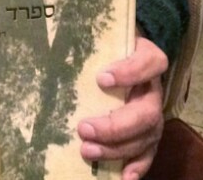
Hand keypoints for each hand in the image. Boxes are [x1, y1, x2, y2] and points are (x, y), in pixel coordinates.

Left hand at [77, 36, 167, 179]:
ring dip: (116, 149)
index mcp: (146, 58)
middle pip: (147, 112)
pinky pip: (148, 153)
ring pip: (146, 137)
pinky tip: (123, 177)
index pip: (149, 63)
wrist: (119, 52)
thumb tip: (49, 48)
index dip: (129, 73)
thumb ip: (85, 40)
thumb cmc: (103, 45)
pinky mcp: (147, 132)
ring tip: (87, 150)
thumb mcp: (98, 36)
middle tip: (83, 128)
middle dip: (115, 126)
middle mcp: (153, 88)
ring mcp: (152, 112)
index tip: (102, 78)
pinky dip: (137, 167)